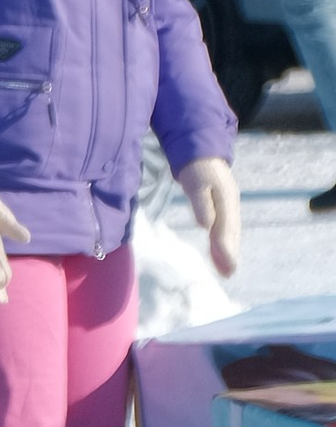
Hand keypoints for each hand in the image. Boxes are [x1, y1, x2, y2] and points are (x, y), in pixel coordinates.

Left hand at [176, 155, 240, 276]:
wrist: (202, 152)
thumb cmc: (197, 168)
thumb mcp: (196, 183)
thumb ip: (201, 203)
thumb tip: (206, 225)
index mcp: (226, 200)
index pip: (225, 229)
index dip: (225, 249)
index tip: (227, 267)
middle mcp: (231, 205)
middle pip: (231, 234)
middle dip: (230, 254)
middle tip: (229, 274)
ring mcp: (229, 207)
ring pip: (229, 233)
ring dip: (227, 251)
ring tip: (226, 271)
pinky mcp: (223, 208)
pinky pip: (225, 229)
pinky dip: (223, 242)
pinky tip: (219, 254)